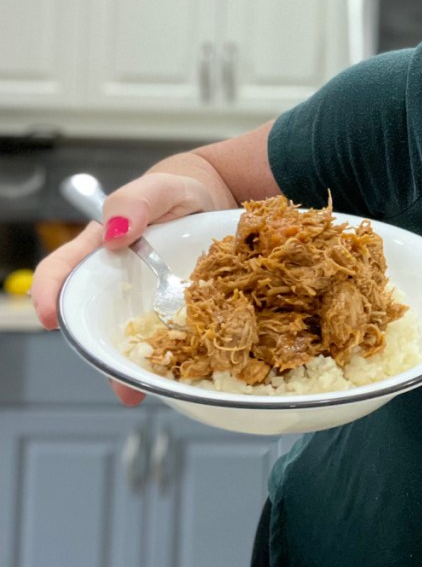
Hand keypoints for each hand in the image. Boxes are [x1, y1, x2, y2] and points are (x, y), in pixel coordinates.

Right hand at [32, 172, 214, 404]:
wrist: (215, 203)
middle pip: (94, 320)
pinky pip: (168, 335)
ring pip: (131, 337)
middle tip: (115, 380)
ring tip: (141, 390)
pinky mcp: (173, 310)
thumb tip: (115, 233)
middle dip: (99, 354)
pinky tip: (181, 373)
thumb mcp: (159, 188)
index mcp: (99, 250)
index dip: (49, 295)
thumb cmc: (176, 193)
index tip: (51, 318)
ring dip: (134, 366)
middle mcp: (116, 282)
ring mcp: (145, 300)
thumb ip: (134, 201)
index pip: (61, 273)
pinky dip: (171, 355)